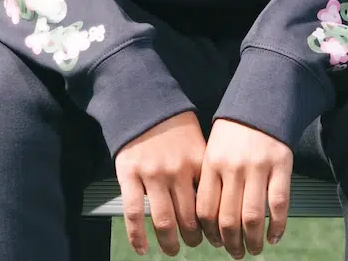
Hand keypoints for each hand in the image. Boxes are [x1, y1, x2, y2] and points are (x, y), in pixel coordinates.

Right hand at [113, 110, 205, 255]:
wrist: (143, 101)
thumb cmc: (173, 123)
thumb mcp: (198, 141)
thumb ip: (204, 169)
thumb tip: (218, 200)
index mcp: (197, 163)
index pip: (209, 204)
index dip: (213, 226)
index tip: (215, 236)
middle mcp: (176, 171)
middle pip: (188, 218)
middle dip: (193, 237)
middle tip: (194, 243)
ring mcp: (151, 175)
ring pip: (164, 220)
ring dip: (169, 241)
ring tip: (172, 249)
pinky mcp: (129, 175)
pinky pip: (134, 212)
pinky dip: (137, 235)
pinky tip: (141, 247)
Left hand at [196, 119, 291, 257]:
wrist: (261, 100)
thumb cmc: (234, 130)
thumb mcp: (213, 149)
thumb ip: (210, 179)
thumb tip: (207, 220)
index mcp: (212, 163)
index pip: (205, 209)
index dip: (210, 233)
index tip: (216, 243)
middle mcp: (233, 167)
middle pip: (228, 218)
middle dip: (231, 243)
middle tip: (235, 253)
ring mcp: (258, 167)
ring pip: (253, 216)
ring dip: (253, 240)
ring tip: (254, 250)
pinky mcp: (282, 165)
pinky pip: (279, 204)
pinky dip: (277, 226)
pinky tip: (274, 236)